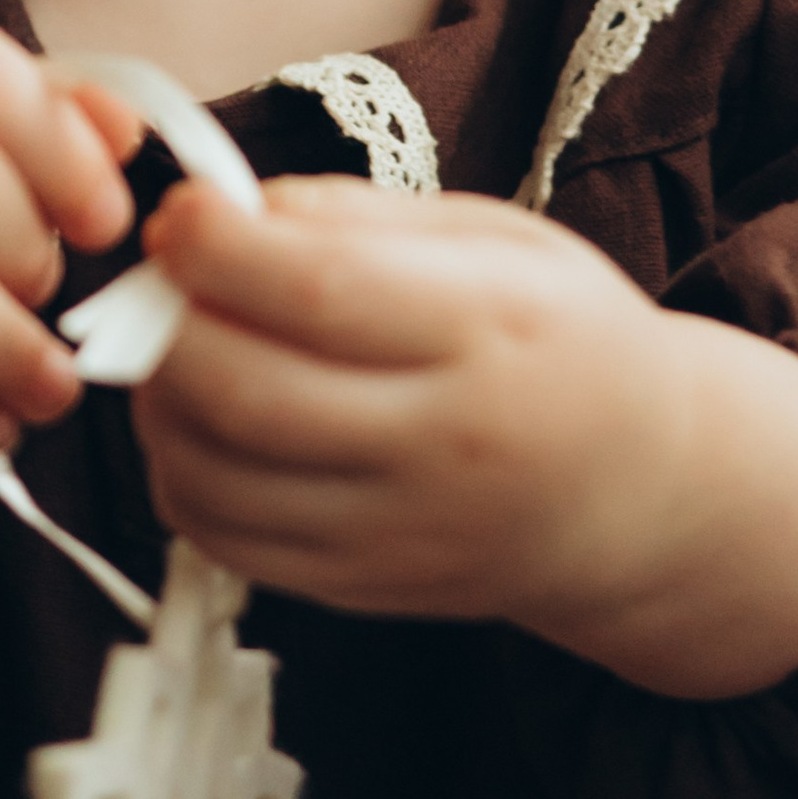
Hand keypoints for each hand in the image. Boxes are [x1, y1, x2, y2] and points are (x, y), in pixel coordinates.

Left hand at [127, 174, 797, 701]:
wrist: (640, 492)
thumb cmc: (559, 339)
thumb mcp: (499, 241)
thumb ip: (362, 217)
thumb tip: (232, 210)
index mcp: (490, 331)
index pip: (318, 289)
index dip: (216, 245)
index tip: (181, 210)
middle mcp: (445, 445)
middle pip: (246, 392)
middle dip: (164, 323)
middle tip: (162, 276)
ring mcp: (400, 532)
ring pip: (217, 477)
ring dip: (157, 400)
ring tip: (175, 345)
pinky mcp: (361, 588)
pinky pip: (224, 539)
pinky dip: (180, 473)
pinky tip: (201, 421)